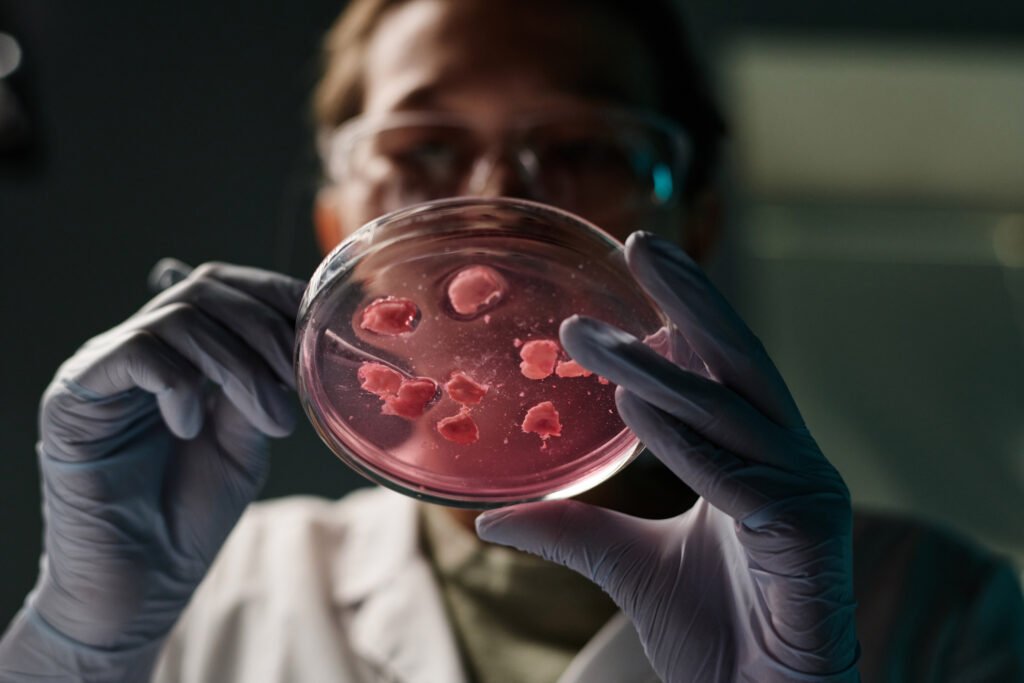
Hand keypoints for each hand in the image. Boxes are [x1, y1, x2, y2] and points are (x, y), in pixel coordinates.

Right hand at [29, 263, 303, 650]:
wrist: (138, 584)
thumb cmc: (190, 514)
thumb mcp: (247, 438)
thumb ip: (260, 384)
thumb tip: (295, 340)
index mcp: (181, 353)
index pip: (227, 287)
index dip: (275, 295)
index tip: (316, 329)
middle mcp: (140, 349)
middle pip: (207, 289)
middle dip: (266, 330)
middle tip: (294, 385)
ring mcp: (105, 369)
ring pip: (181, 317)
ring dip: (239, 366)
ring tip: (267, 420)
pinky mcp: (74, 397)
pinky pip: (137, 354)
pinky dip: (181, 384)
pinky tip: (190, 427)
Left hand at [476, 233, 859, 681]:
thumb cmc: (713, 636)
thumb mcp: (625, 566)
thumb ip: (572, 529)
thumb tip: (491, 518)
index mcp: (755, 457)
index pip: (723, 368)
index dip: (687, 312)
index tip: (641, 269)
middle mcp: (787, 461)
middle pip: (739, 361)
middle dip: (690, 298)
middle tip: (640, 242)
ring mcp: (805, 491)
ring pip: (728, 408)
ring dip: (657, 367)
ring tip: (592, 334)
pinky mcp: (808, 531)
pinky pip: (736, 473)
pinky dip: (684, 436)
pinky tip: (634, 401)